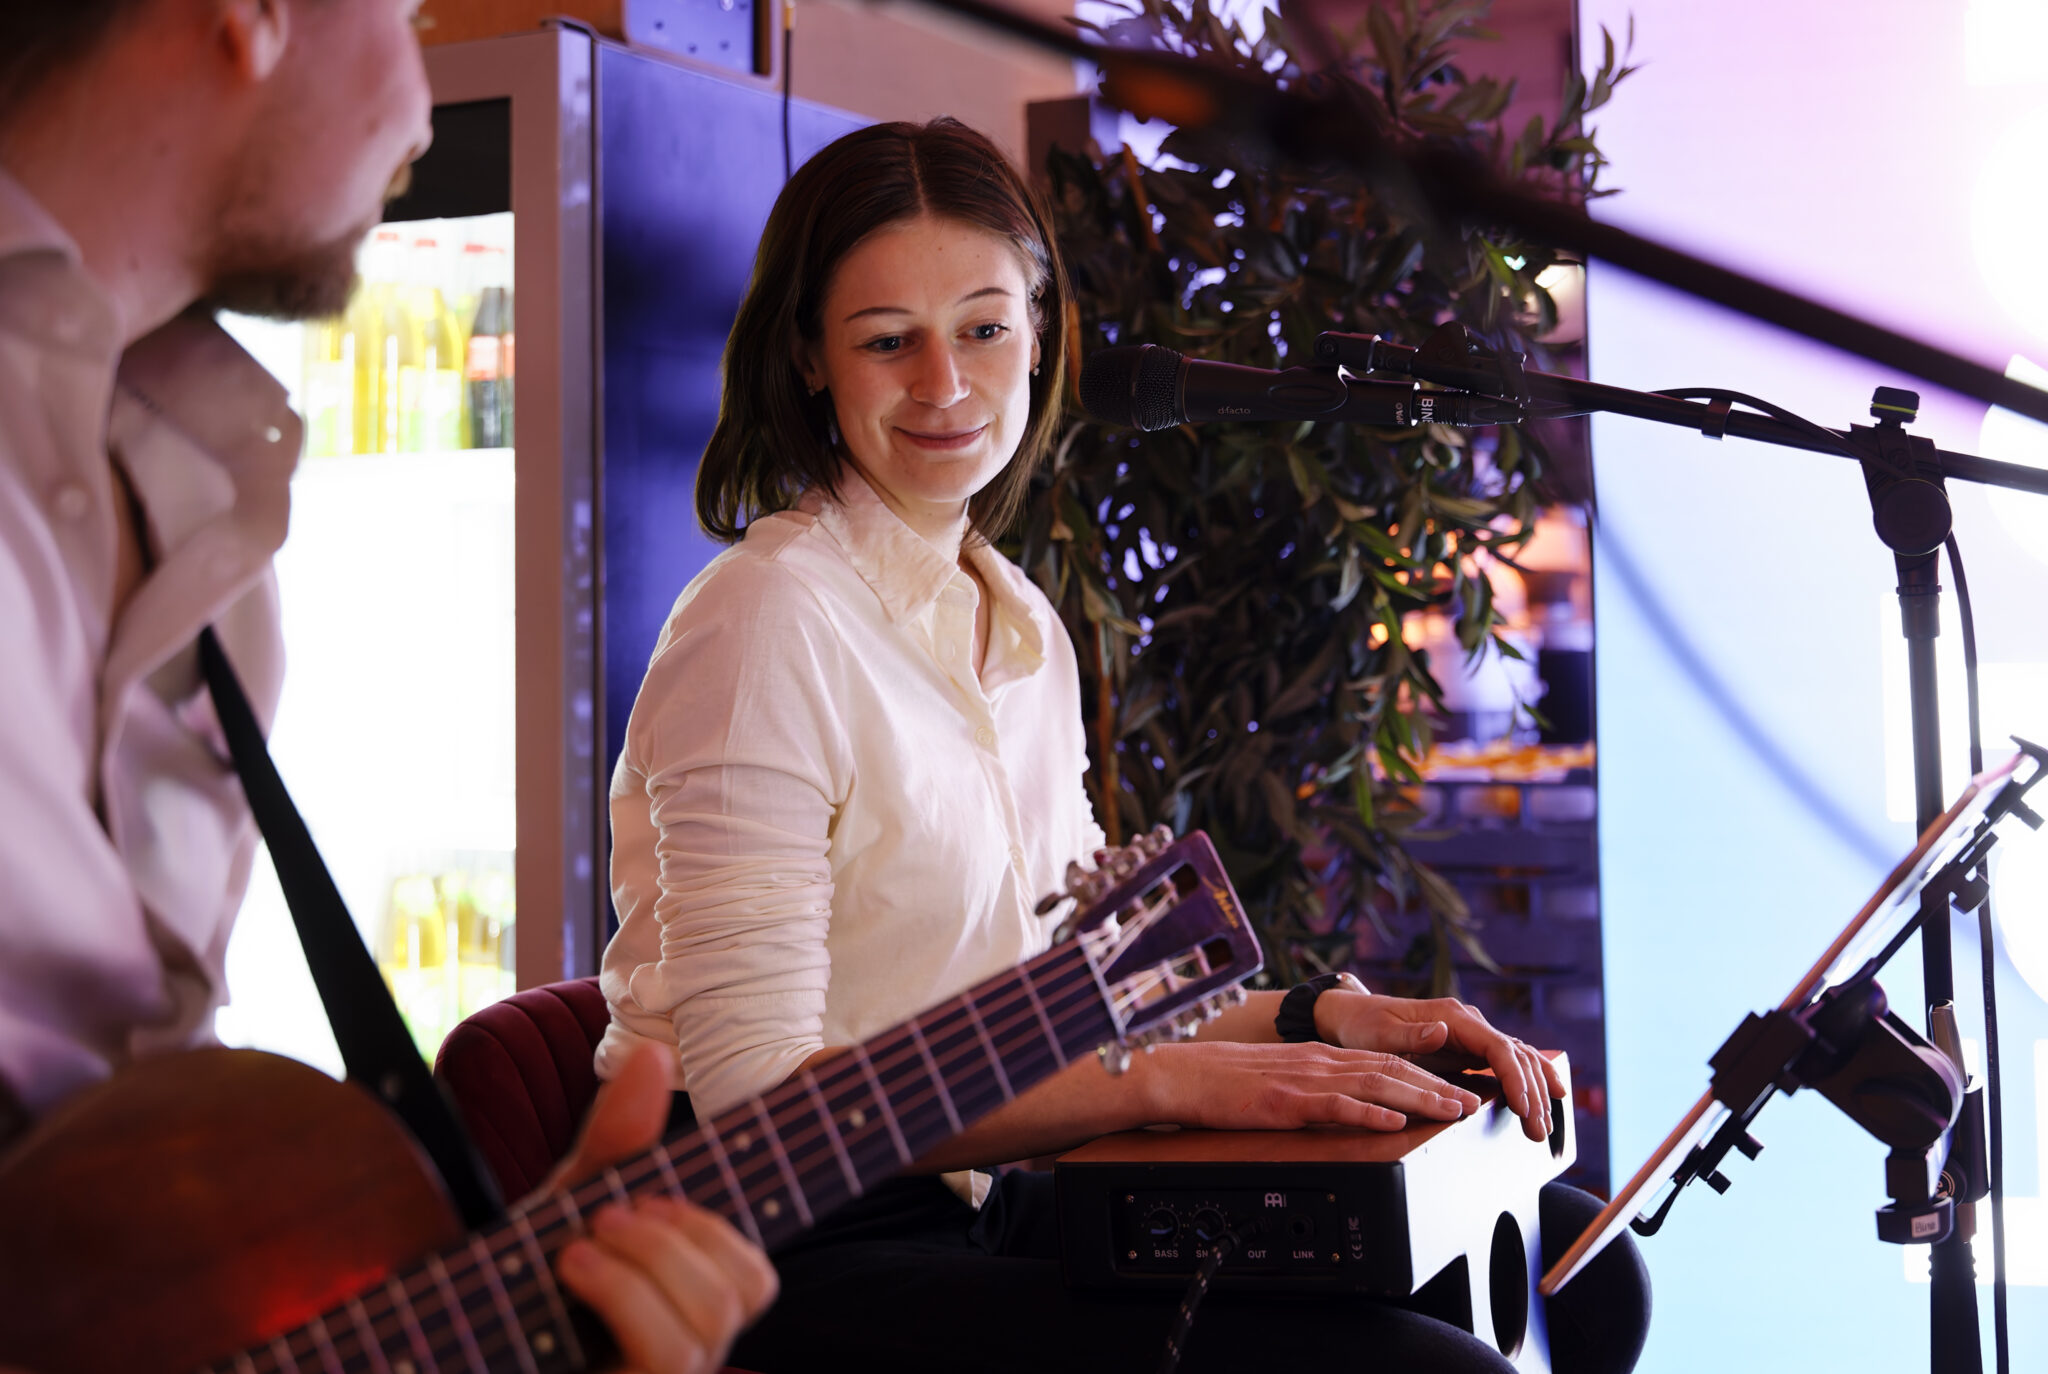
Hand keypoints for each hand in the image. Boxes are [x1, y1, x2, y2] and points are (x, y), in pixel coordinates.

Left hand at [539, 1043, 778, 1373]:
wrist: (448, 1337)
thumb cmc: (508, 1282)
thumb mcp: (566, 1203)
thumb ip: (617, 1139)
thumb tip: (657, 1053)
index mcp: (679, 1304)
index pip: (755, 1275)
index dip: (733, 1223)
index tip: (665, 1192)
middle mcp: (682, 1350)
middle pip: (751, 1285)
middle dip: (685, 1232)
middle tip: (613, 1214)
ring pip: (715, 1314)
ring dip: (649, 1258)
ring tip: (583, 1242)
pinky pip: (671, 1350)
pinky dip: (624, 1290)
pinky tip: (572, 1268)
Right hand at [1132, 1039, 1481, 1131]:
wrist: (1181, 1074)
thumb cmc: (1222, 1082)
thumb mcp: (1277, 1077)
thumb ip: (1311, 1084)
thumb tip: (1342, 1100)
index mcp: (1317, 1057)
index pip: (1383, 1062)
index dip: (1424, 1075)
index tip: (1455, 1087)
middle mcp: (1318, 1062)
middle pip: (1389, 1070)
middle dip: (1436, 1085)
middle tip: (1473, 1100)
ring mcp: (1303, 1080)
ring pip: (1374, 1084)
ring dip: (1419, 1097)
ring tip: (1450, 1110)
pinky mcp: (1285, 1101)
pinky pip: (1335, 1105)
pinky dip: (1369, 1111)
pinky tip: (1394, 1119)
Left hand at [1315, 992, 1563, 1142]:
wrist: (1356, 1016)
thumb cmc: (1365, 1025)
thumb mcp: (1380, 1032)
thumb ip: (1411, 1035)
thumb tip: (1442, 1032)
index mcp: (1453, 1017)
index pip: (1498, 1047)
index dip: (1516, 1079)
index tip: (1525, 1108)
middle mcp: (1469, 1023)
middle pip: (1516, 1056)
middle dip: (1533, 1094)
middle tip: (1538, 1132)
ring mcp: (1473, 1035)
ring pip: (1519, 1059)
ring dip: (1537, 1091)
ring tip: (1545, 1127)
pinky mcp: (1471, 1049)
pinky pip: (1509, 1064)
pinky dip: (1530, 1081)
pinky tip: (1546, 1100)